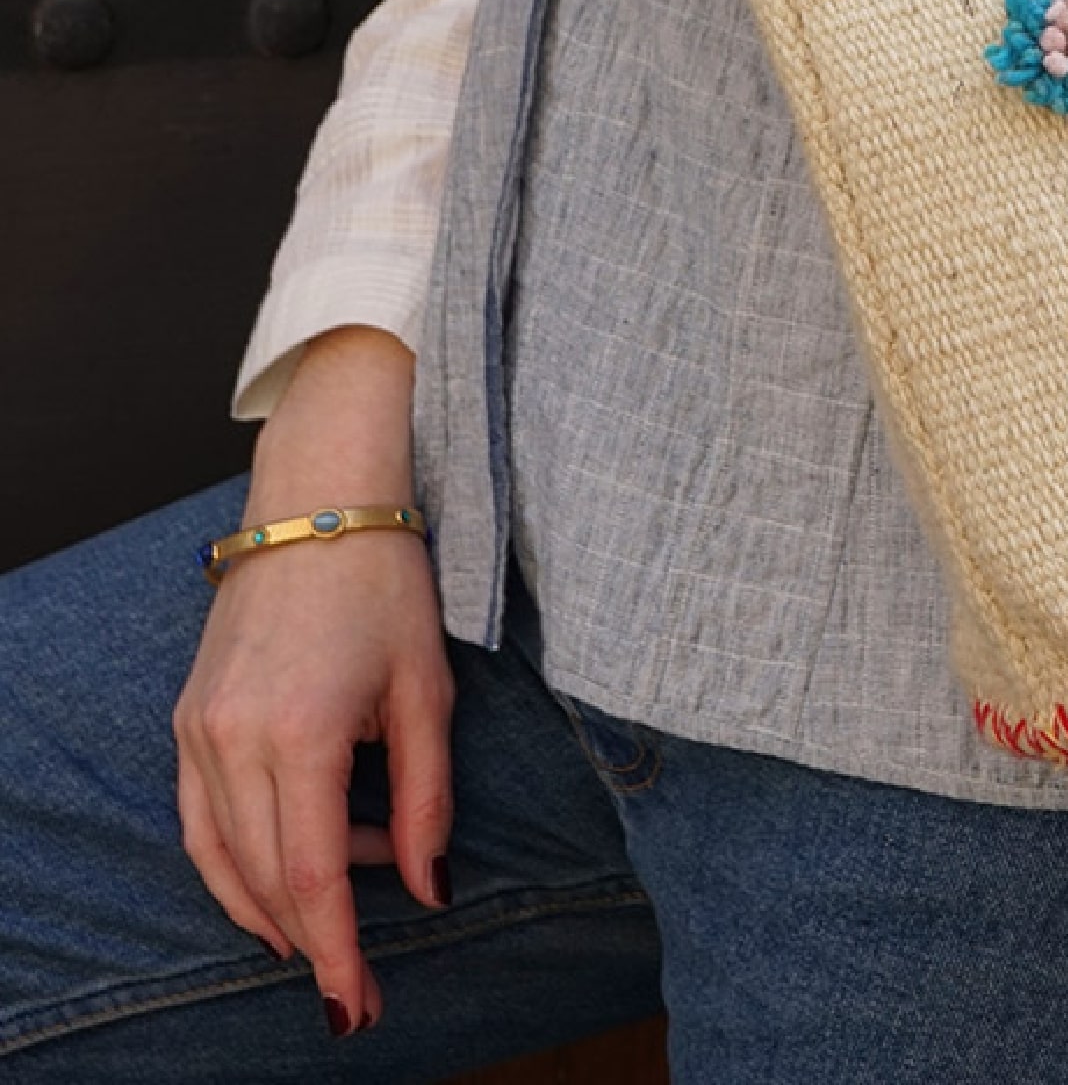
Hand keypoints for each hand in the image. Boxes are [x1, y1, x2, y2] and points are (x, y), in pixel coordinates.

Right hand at [171, 327, 449, 1035]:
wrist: (318, 510)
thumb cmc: (386, 589)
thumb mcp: (429, 695)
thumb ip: (429, 799)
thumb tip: (430, 888)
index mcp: (301, 733)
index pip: (311, 875)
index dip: (336, 949)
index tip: (356, 1005)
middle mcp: (234, 740)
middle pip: (264, 879)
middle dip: (314, 943)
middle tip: (362, 987)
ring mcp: (200, 731)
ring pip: (223, 859)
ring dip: (278, 905)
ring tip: (341, 918)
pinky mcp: (189, 722)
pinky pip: (202, 821)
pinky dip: (241, 863)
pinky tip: (290, 877)